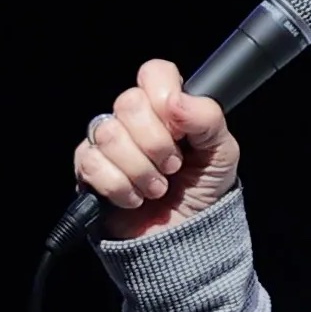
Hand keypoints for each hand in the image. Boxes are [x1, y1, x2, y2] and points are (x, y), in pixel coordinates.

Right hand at [73, 60, 240, 239]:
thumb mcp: (222, 153)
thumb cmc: (202, 192)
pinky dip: (119, 187)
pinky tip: (134, 198)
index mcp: (166, 107)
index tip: (180, 129)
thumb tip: (176, 101)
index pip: (153, 73)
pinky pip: (91, 163)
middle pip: (127, 102)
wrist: (184, 239)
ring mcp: (108, 145)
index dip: (163, 95)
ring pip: (108, 134)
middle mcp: (133, 121)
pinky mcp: (88, 171)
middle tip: (172, 166)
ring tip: (156, 188)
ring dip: (140, 170)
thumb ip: (207, 118)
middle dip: (155, 143)